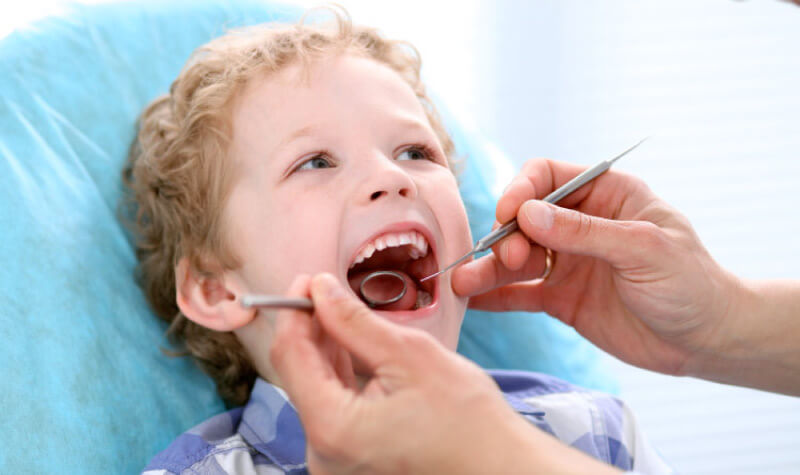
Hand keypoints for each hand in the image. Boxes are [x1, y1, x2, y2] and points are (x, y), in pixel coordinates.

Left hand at [270, 273, 618, 474]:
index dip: (295, 311)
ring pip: (316, 388)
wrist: (500, 468)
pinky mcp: (351, 459)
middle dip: (311, 327)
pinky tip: (353, 347)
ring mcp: (336, 460)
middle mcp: (323, 454)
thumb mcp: (411, 356)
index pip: (290, 356)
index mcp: (333, 429)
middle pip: (300, 374)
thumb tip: (321, 290)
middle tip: (327, 289)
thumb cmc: (470, 424)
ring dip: (326, 348)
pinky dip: (341, 374)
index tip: (308, 280)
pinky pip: (334, 408)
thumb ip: (355, 322)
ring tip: (343, 313)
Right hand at [452, 158, 742, 377]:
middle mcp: (580, 224)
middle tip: (507, 260)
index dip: (521, 190)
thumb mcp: (643, 249)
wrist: (706, 340)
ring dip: (489, 268)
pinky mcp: (561, 298)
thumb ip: (584, 232)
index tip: (508, 214)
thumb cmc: (690, 283)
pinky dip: (495, 296)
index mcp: (605, 195)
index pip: (547, 177)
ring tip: (462, 284)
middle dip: (506, 236)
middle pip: (524, 218)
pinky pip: (521, 293)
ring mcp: (568, 262)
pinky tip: (472, 301)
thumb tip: (527, 213)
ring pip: (517, 257)